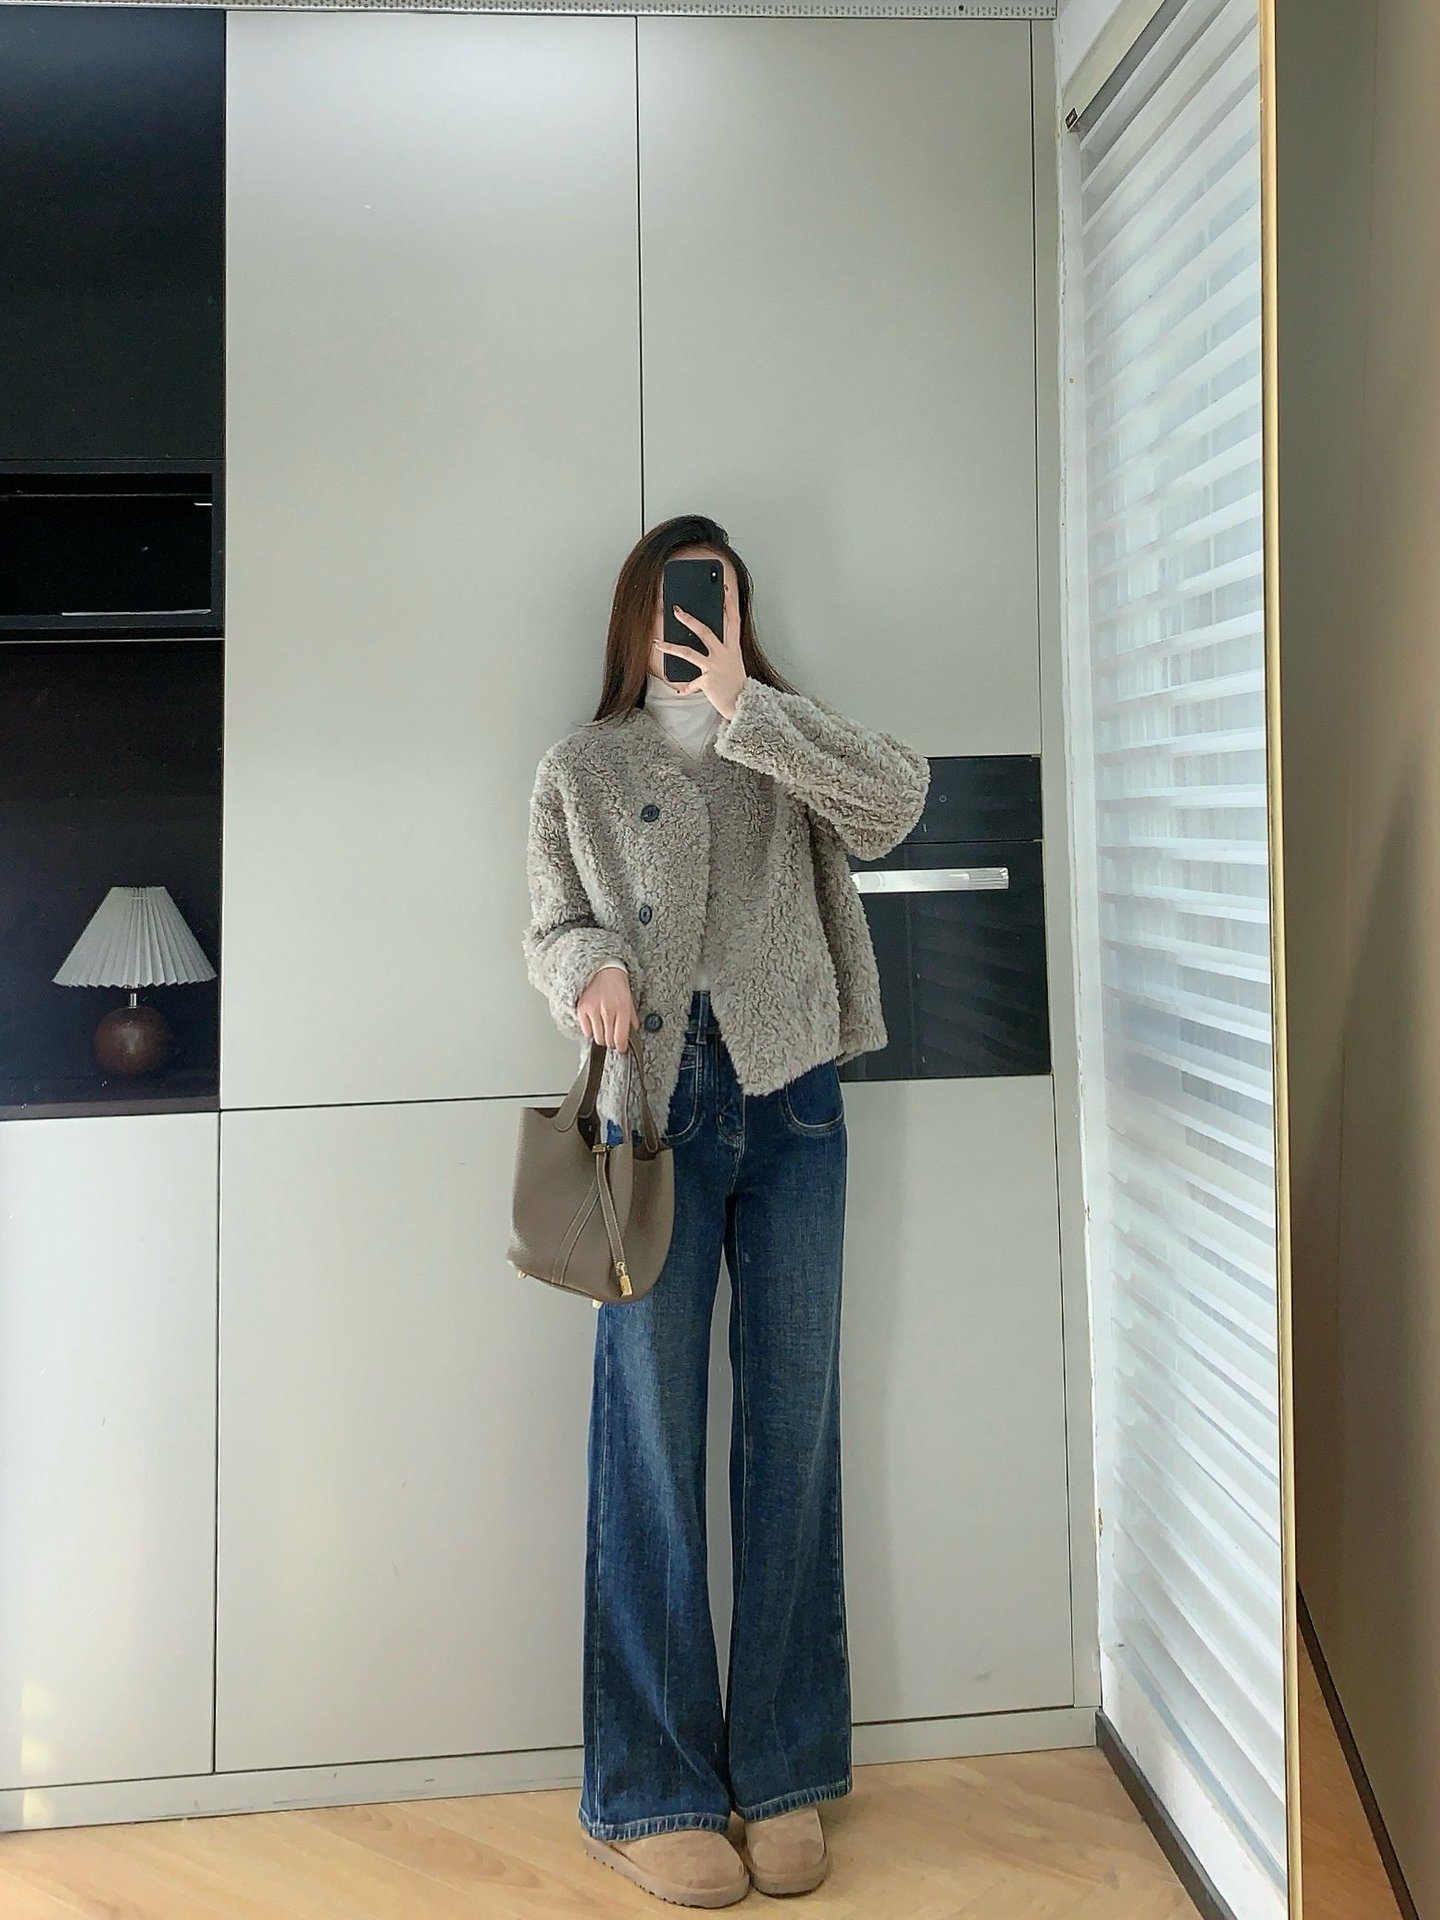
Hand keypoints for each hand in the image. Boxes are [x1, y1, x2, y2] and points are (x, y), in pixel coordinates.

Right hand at [576, 966, 638, 1051]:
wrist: (601, 967)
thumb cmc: (616, 981)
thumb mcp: (629, 998)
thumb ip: (632, 1017)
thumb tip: (632, 1033)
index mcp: (622, 1008)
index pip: (620, 1037)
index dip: (621, 1048)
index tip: (621, 1049)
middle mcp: (608, 1010)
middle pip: (608, 1040)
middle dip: (612, 1043)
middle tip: (613, 1038)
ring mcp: (593, 1010)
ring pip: (597, 1038)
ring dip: (602, 1037)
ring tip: (604, 1030)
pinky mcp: (582, 1009)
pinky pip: (586, 1031)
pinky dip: (591, 1031)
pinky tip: (595, 1024)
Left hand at [661, 574, 746, 718]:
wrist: (743, 704)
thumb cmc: (737, 683)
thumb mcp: (733, 664)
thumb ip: (721, 653)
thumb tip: (708, 642)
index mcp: (733, 648)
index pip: (733, 620)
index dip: (730, 603)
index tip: (726, 588)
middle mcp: (724, 654)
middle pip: (705, 632)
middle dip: (689, 619)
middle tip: (675, 610)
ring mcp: (715, 667)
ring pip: (689, 653)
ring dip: (671, 647)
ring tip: (658, 642)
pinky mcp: (707, 681)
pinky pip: (692, 683)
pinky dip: (687, 687)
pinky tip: (681, 691)